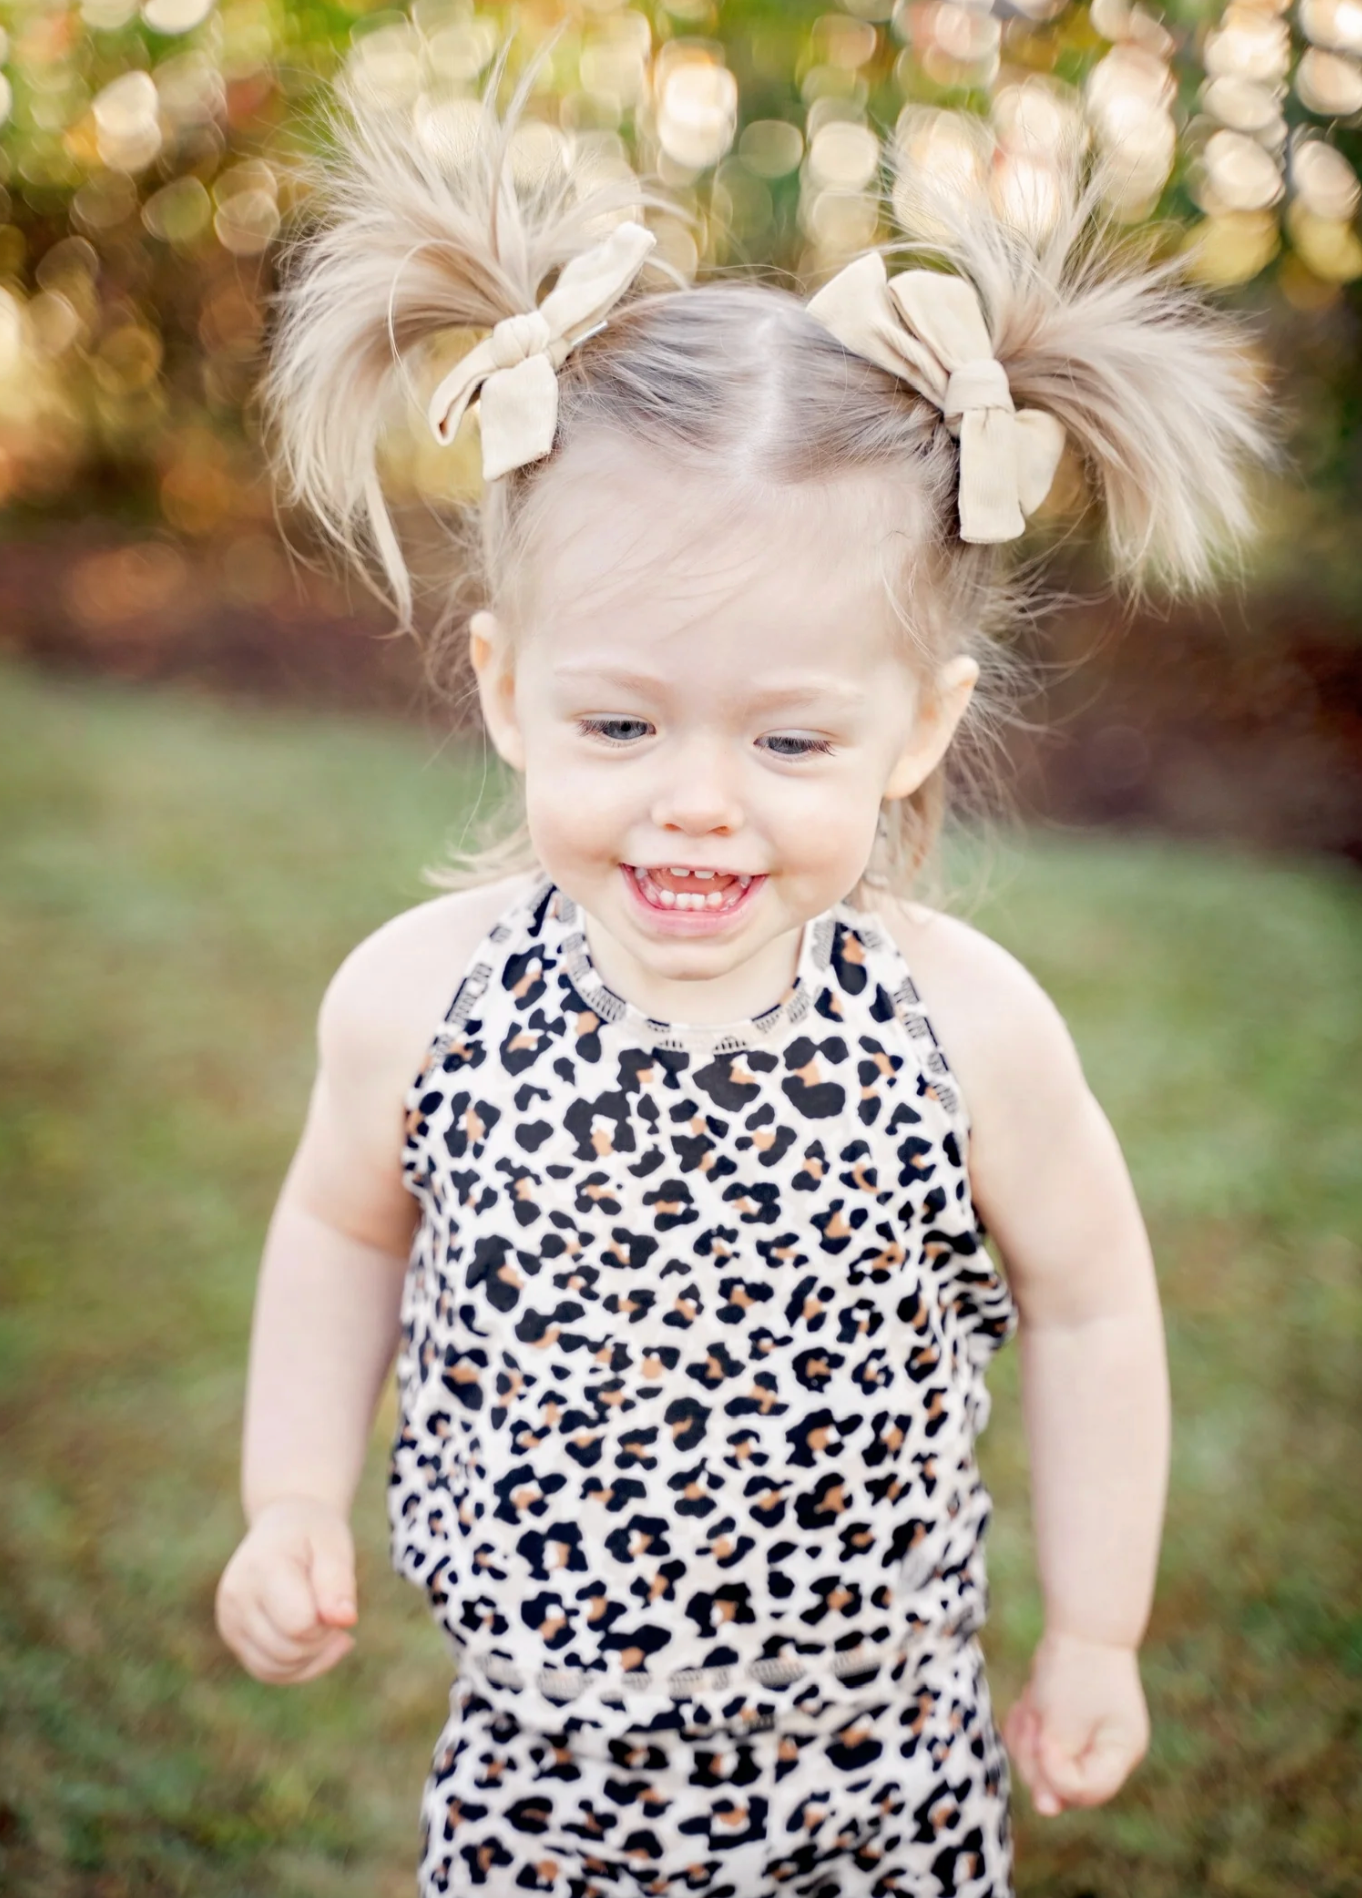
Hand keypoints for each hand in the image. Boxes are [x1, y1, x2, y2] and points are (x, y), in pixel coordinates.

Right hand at [215, 1498, 357, 1684]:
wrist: (283, 1525)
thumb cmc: (314, 1534)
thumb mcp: (334, 1545)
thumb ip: (339, 1582)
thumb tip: (346, 1621)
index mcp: (262, 1567)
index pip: (299, 1624)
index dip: (328, 1621)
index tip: (335, 1597)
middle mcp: (236, 1597)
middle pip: (289, 1650)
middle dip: (322, 1638)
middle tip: (334, 1608)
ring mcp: (229, 1619)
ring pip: (278, 1669)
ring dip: (313, 1655)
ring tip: (326, 1623)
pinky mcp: (233, 1635)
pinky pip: (268, 1672)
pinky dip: (299, 1667)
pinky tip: (319, 1645)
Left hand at [1003, 1631, 1149, 1815]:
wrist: (1080, 1621)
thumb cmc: (1076, 1670)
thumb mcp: (1063, 1721)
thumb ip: (1054, 1768)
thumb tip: (1046, 1809)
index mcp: (1120, 1754)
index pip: (1085, 1791)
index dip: (1055, 1772)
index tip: (1044, 1737)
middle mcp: (1108, 1752)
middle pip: (1060, 1782)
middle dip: (1036, 1750)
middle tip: (1033, 1715)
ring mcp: (1088, 1739)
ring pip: (1042, 1763)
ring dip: (1027, 1734)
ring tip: (1031, 1702)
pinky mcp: (1067, 1726)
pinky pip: (1037, 1743)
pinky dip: (1027, 1723)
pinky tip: (1026, 1700)